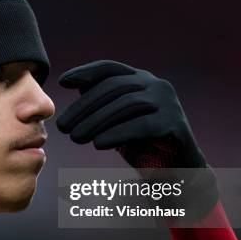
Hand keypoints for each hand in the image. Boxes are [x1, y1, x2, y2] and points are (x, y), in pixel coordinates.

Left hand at [56, 60, 218, 222]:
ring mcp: (168, 103)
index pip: (109, 68)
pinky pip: (142, 126)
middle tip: (62, 126)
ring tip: (75, 138)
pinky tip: (98, 144)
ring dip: (96, 121)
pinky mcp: (175, 123)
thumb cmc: (141, 144)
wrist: (178, 171)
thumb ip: (101, 103)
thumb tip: (74, 84)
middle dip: (84, 107)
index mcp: (141, 80)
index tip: (62, 82)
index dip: (85, 72)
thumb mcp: (117, 120)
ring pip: (126, 105)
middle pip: (114, 87)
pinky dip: (117, 134)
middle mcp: (156, 85)